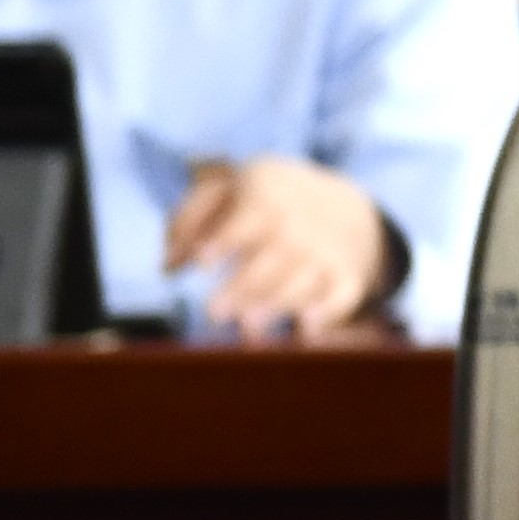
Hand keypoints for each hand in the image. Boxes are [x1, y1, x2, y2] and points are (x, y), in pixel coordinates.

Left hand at [165, 158, 398, 340]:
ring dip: (278, 303)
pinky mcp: (349, 277)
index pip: (248, 216)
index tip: (201, 261)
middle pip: (275, 255)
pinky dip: (328, 312)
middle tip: (214, 314)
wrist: (344, 205)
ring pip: (304, 279)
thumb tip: (169, 267)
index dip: (225, 239)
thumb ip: (188, 221)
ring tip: (248, 329)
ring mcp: (328, 252)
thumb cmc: (266, 203)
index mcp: (266, 195)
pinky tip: (307, 329)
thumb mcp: (225, 190)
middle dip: (246, 286)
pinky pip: (342, 295)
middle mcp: (301, 224)